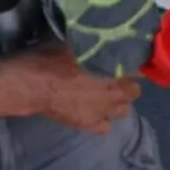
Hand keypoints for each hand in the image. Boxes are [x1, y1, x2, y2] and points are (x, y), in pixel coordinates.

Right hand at [23, 43, 141, 134]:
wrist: (33, 84)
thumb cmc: (52, 59)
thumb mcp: (76, 44)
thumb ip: (95, 47)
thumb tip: (102, 42)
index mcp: (114, 69)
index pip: (137, 68)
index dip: (129, 64)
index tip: (121, 61)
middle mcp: (114, 92)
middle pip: (134, 91)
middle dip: (127, 85)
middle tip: (113, 79)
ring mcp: (103, 111)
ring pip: (124, 111)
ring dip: (118, 103)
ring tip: (104, 96)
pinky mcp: (89, 125)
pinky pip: (106, 127)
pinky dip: (103, 120)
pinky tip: (93, 112)